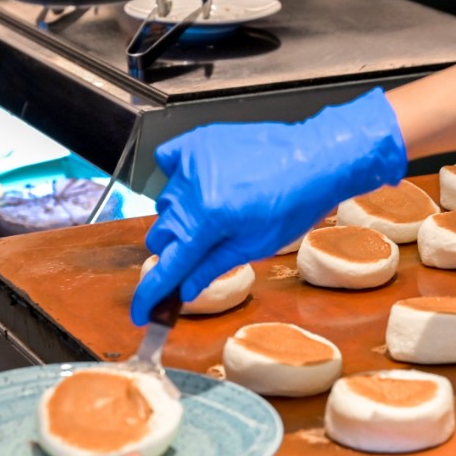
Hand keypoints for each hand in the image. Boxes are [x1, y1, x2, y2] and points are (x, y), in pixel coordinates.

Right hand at [131, 87, 407, 324]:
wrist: (314, 158)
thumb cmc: (295, 203)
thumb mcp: (255, 246)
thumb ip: (212, 267)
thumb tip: (184, 289)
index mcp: (206, 223)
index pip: (167, 267)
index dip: (150, 295)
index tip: (141, 313)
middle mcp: (190, 192)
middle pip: (160, 234)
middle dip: (174, 250)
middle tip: (202, 249)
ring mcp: (190, 164)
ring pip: (166, 202)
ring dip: (182, 214)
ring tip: (219, 208)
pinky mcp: (196, 142)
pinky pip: (169, 162)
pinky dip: (178, 176)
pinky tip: (201, 182)